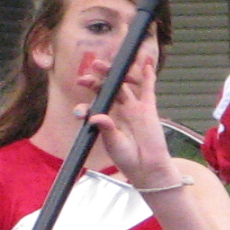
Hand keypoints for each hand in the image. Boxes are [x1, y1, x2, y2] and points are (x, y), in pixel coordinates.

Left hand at [83, 40, 171, 185]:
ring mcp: (134, 107)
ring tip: (108, 61)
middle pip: (109, 87)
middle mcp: (119, 109)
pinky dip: (149, 76)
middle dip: (99, 77)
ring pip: (126, 84)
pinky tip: (147, 64)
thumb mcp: (113, 143)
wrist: (147, 168)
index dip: (88, 95)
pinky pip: (148, 89)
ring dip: (118, 72)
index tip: (81, 90)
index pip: (96, 101)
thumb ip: (106, 128)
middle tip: (91, 68)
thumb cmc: (127, 158)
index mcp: (107, 118)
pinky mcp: (149, 108)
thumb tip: (94, 116)